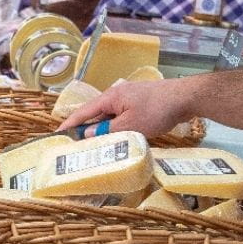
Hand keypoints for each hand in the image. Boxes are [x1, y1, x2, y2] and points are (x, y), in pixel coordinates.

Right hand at [56, 78, 189, 137]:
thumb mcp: (131, 125)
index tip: (58, 134)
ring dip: (103, 131)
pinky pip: (121, 118)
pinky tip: (117, 140)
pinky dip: (116, 128)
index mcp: (110, 97)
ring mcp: (129, 99)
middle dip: (86, 129)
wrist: (184, 98)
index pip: (84, 112)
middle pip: (96, 115)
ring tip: (93, 147)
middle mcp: (116, 96)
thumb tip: (90, 134)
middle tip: (74, 146)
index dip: (70, 124)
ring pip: (110, 118)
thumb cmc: (156, 110)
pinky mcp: (140, 105)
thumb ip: (109, 130)